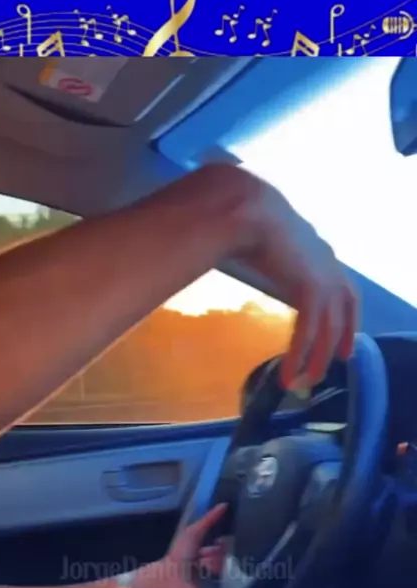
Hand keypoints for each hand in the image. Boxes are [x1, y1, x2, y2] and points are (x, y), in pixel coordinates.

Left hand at [133, 504, 227, 587]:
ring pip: (225, 565)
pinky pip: (225, 580)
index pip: (221, 540)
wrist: (171, 579)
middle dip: (223, 550)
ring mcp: (212, 575)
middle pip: (225, 552)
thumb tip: (225, 504)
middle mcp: (210, 560)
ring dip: (216, 563)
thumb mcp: (194, 532)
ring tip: (205, 565)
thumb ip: (208, 519)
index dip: (227, 535)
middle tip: (218, 550)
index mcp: (203, 547)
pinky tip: (213, 574)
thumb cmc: (180, 553)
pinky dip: (219, 576)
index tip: (236, 530)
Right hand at [188, 165, 357, 388]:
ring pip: (328, 329)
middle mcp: (329, 264)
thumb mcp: (262, 239)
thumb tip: (243, 255)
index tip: (342, 340)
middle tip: (325, 368)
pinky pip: (308, 332)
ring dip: (316, 358)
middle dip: (336, 343)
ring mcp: (324, 276)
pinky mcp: (311, 289)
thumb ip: (264, 252)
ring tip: (303, 381)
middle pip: (342, 313)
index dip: (345, 318)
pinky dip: (297, 356)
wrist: (245, 206)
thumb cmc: (244, 217)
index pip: (343, 291)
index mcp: (319, 251)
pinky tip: (287, 375)